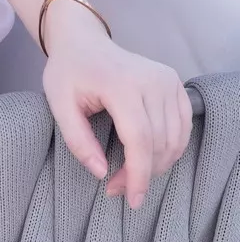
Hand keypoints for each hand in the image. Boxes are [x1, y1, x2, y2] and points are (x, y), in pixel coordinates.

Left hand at [41, 12, 192, 208]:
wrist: (83, 41)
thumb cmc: (68, 72)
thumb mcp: (59, 105)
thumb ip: (78, 141)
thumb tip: (102, 173)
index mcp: (121, 85)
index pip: (140, 139)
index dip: (138, 175)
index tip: (132, 200)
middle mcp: (152, 81)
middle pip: (158, 143)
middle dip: (141, 174)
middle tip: (117, 188)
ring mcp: (167, 80)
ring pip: (174, 139)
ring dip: (156, 165)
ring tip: (130, 176)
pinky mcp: (175, 82)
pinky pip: (183, 126)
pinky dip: (171, 148)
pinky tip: (151, 158)